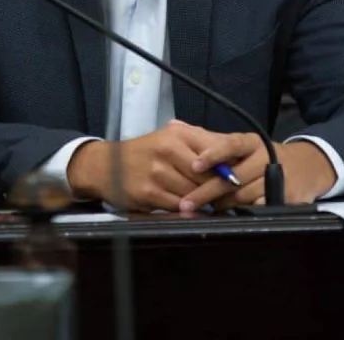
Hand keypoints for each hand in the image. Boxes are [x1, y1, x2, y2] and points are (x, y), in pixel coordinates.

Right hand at [66, 121, 219, 211]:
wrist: (106, 165)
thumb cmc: (147, 151)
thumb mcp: (173, 137)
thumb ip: (202, 144)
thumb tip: (234, 159)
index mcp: (178, 133)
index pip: (215, 151)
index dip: (228, 168)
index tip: (237, 180)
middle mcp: (167, 149)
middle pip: (206, 176)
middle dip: (216, 189)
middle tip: (225, 197)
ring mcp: (156, 172)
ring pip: (193, 193)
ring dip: (201, 201)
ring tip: (206, 204)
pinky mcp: (147, 193)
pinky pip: (177, 206)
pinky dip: (185, 210)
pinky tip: (187, 209)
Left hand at [179, 131, 337, 211]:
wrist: (306, 167)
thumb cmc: (261, 156)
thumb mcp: (240, 144)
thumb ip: (208, 139)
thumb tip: (174, 124)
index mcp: (251, 142)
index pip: (230, 144)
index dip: (213, 154)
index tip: (194, 164)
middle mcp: (265, 157)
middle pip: (233, 178)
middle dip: (207, 191)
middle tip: (186, 202)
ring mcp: (276, 179)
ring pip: (243, 196)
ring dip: (221, 205)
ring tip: (203, 210)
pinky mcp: (285, 198)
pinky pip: (257, 209)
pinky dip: (240, 214)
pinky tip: (227, 217)